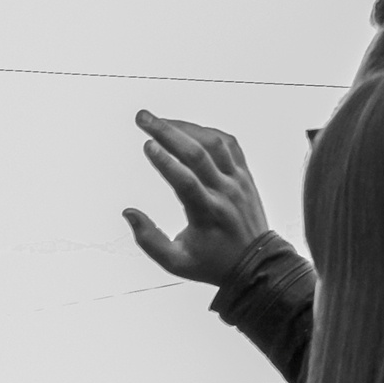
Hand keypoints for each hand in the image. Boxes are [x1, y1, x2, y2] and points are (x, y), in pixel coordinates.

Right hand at [123, 112, 269, 284]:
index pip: (185, 181)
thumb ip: (148, 240)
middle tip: (143, 117)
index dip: (165, 162)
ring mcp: (238, 182)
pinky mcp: (245, 176)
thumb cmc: (211, 264)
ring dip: (187, 127)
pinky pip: (230, 145)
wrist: (256, 265)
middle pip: (198, 154)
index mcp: (207, 214)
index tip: (146, 145)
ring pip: (215, 143)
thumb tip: (127, 212)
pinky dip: (209, 133)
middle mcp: (225, 193)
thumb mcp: (175, 262)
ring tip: (162, 120)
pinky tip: (190, 129)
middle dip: (168, 132)